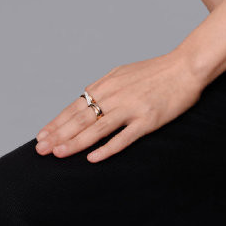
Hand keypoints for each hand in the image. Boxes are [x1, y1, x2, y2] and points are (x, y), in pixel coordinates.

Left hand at [34, 50, 203, 162]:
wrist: (185, 67)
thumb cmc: (155, 72)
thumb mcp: (124, 73)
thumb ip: (105, 87)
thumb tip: (84, 101)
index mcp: (108, 83)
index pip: (76, 105)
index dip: (58, 121)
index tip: (41, 135)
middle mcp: (116, 94)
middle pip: (81, 117)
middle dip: (58, 134)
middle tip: (40, 149)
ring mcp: (131, 107)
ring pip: (97, 128)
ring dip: (75, 142)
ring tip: (58, 154)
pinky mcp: (147, 119)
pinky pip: (124, 137)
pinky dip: (107, 148)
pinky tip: (93, 158)